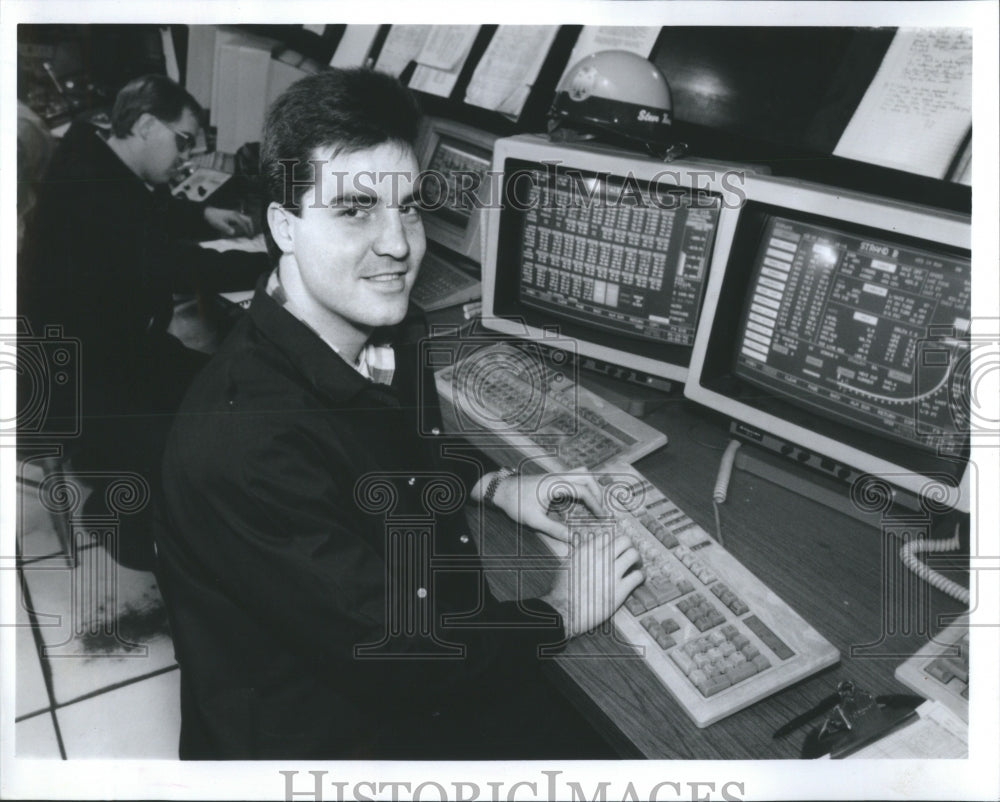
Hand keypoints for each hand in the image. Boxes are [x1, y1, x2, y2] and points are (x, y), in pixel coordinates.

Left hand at [204, 206, 253, 236]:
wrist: (208, 212)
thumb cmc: (213, 218)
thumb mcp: (219, 224)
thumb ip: (226, 228)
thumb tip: (233, 233)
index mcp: (234, 216)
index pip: (244, 224)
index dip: (247, 231)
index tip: (249, 237)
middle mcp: (236, 214)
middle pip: (248, 219)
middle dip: (251, 227)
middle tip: (251, 235)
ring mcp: (235, 213)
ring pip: (246, 218)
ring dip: (248, 225)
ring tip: (248, 233)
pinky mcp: (233, 214)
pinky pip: (242, 219)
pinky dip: (245, 224)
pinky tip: (242, 229)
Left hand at [485, 471, 609, 541]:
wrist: (500, 491)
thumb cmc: (515, 503)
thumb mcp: (535, 520)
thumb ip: (555, 530)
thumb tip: (573, 539)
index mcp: (555, 484)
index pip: (583, 490)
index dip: (596, 504)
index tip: (602, 517)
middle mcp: (557, 476)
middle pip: (586, 476)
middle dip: (597, 492)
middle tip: (602, 509)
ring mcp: (555, 476)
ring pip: (580, 474)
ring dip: (590, 488)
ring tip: (594, 506)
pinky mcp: (552, 480)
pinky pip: (572, 480)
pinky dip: (580, 490)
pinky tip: (579, 506)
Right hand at [542, 530, 643, 637]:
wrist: (564, 610)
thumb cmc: (563, 590)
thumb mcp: (568, 564)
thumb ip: (581, 554)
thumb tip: (590, 549)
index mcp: (587, 550)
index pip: (609, 536)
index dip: (614, 544)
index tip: (617, 550)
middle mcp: (601, 558)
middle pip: (625, 541)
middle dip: (629, 547)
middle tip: (630, 556)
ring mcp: (612, 573)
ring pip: (634, 554)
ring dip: (637, 560)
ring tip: (636, 567)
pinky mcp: (620, 590)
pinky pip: (638, 576)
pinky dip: (640, 576)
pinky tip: (637, 580)